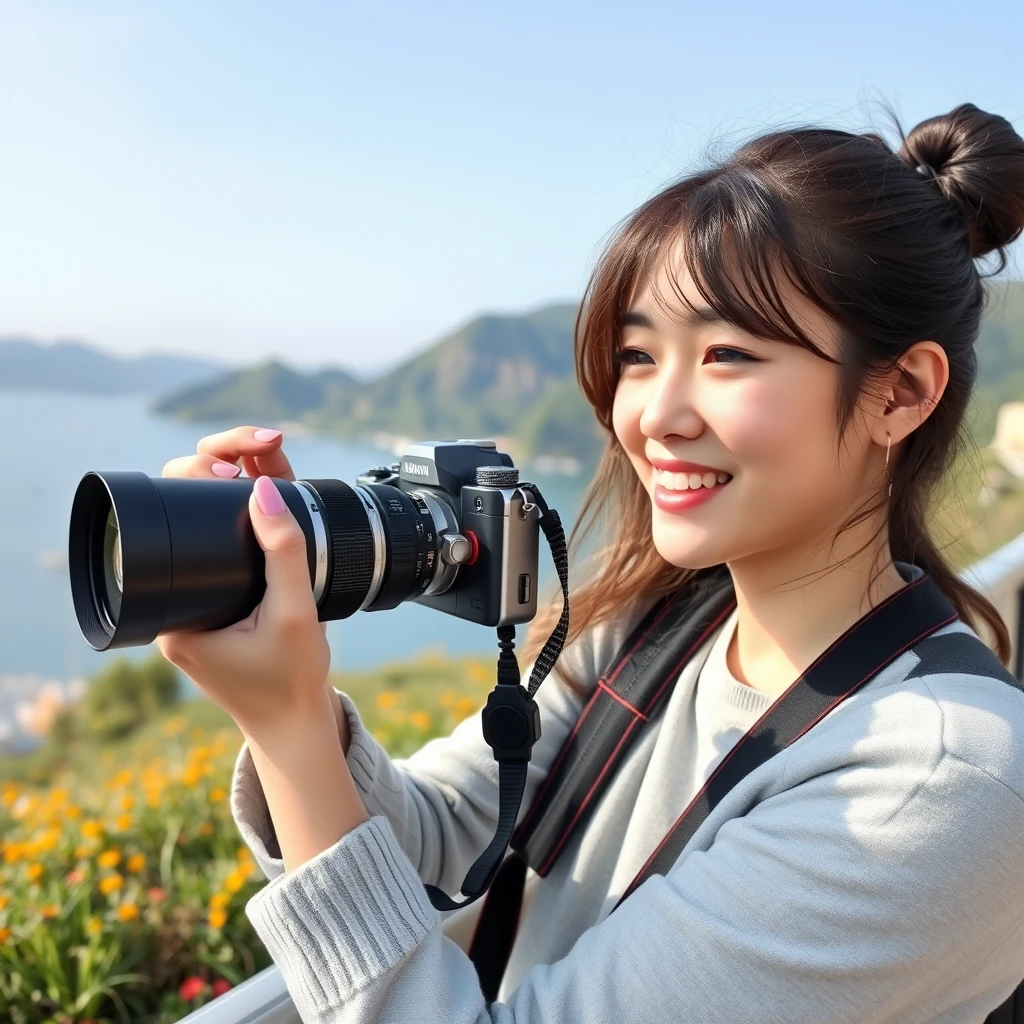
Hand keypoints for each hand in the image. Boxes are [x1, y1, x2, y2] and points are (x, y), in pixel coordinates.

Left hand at [155, 426, 330, 735]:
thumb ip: (285, 552)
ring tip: (273, 455)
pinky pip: (229, 538)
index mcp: (172, 606)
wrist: (297, 724)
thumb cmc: (290, 680)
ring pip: (210, 517)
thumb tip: (264, 488)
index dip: (199, 472)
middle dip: (224, 460)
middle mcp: (177, 596)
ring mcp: (200, 594)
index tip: (237, 464)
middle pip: (185, 506)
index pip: (168, 516)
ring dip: (240, 479)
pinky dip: (250, 507)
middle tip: (266, 447)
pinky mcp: (224, 595)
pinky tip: (273, 487)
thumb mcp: (295, 614)